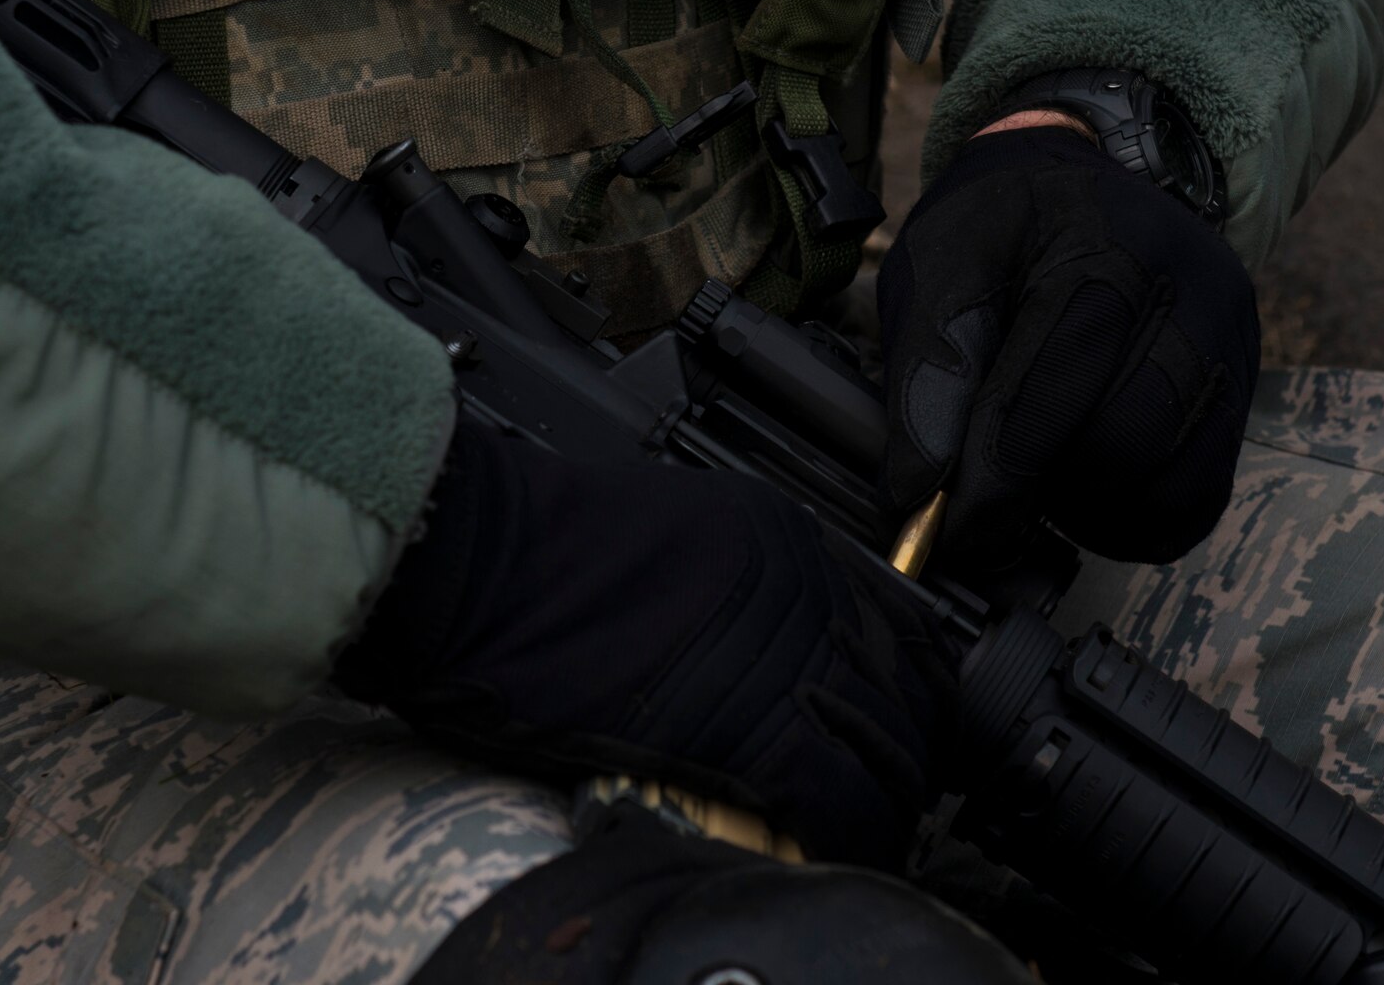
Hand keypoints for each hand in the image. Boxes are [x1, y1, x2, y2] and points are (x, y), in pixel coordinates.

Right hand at [334, 423, 957, 865]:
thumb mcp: (662, 535)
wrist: (477, 565)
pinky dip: (850, 836)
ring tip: (853, 830)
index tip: (879, 727)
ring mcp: (794, 655)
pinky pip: (845, 802)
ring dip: (881, 800)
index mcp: (788, 539)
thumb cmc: (529, 552)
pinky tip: (832, 849)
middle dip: (899, 751)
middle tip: (874, 792)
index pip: (893, 629)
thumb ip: (721, 583)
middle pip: (906, 693)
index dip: (893, 691)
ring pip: (891, 753)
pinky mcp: (763, 728)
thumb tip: (736, 639)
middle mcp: (809, 590)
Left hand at [877, 124, 1258, 565]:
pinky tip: (1081, 490)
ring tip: (1031, 477)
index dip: (987, 477)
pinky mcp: (1241, 392)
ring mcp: (1230, 344)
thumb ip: (928, 370)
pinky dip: (1131, 518)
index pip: (1048, 390)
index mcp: (1104, 247)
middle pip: (1119, 444)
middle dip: (1034, 490)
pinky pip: (1196, 497)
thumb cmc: (999, 232)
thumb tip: (918, 491)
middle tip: (980, 503)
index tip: (938, 527)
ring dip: (1083, 507)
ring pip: (1165, 480)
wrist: (1081, 187)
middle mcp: (1192, 292)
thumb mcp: (940, 266)